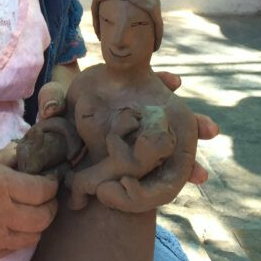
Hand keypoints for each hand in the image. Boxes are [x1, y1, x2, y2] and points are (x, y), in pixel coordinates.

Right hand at [0, 143, 57, 260]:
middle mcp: (2, 212)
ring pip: (33, 236)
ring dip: (36, 224)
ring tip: (28, 212)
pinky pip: (12, 248)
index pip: (43, 189)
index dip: (51, 183)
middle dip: (50, 205)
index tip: (49, 178)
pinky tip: (8, 225)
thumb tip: (22, 152)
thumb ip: (0, 156)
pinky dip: (17, 237)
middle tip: (44, 197)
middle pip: (44, 216)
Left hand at [37, 72, 217, 185]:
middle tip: (210, 129)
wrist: (61, 137)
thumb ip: (52, 97)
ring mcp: (142, 141)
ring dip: (188, 158)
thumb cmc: (64, 107)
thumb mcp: (56, 96)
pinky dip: (177, 175)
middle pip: (171, 116)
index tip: (175, 81)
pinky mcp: (137, 162)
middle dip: (192, 122)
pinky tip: (195, 180)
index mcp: (125, 91)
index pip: (149, 80)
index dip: (162, 79)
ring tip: (201, 172)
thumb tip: (50, 109)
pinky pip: (160, 170)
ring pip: (172, 147)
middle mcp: (141, 116)